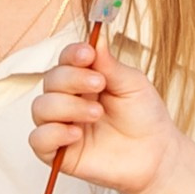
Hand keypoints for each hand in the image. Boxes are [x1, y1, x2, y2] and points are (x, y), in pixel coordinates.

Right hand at [28, 35, 178, 193]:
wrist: (156, 155)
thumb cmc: (144, 117)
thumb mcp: (132, 85)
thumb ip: (110, 65)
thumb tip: (97, 38)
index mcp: (84, 79)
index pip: (65, 60)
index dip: (71, 54)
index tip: (87, 54)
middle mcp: (68, 99)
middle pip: (50, 80)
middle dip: (72, 79)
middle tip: (99, 84)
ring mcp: (61, 125)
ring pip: (41, 108)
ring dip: (67, 107)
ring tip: (97, 114)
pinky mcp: (59, 152)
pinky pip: (38, 139)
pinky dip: (53, 134)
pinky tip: (77, 134)